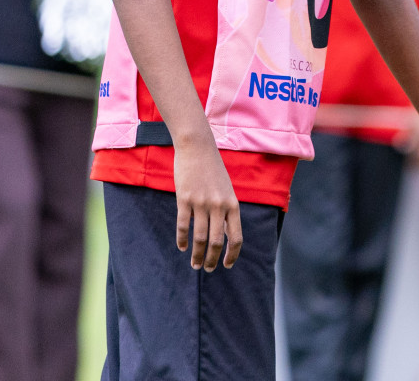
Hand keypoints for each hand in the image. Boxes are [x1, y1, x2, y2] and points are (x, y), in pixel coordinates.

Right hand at [173, 137, 242, 271]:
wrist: (198, 149)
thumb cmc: (213, 170)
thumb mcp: (226, 190)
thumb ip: (226, 211)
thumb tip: (224, 234)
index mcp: (233, 204)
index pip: (236, 236)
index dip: (232, 254)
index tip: (227, 265)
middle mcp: (219, 206)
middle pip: (217, 241)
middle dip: (213, 259)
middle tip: (208, 269)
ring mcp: (201, 203)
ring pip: (200, 237)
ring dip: (197, 254)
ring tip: (195, 265)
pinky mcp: (185, 199)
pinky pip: (183, 225)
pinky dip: (182, 239)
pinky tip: (182, 247)